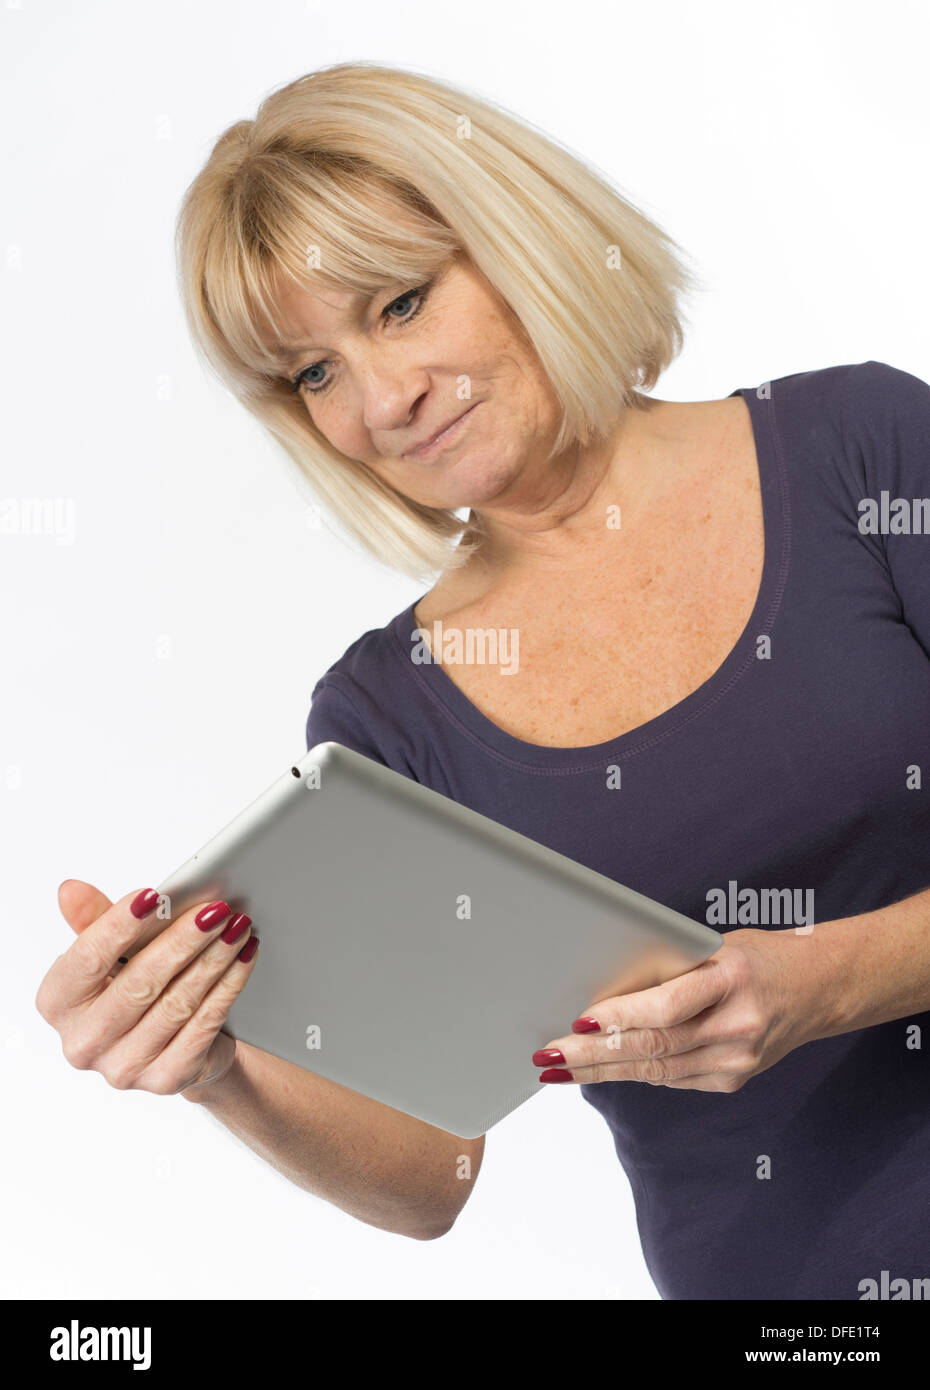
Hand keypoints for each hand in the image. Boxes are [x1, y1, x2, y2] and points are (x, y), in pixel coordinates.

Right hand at [35, 879, 259, 1098]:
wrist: (171, 1045)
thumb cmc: (132, 986)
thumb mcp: (109, 952)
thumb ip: (91, 921)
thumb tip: (70, 891)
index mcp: (58, 1004)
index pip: (86, 960)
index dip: (118, 925)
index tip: (154, 896)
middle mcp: (83, 1042)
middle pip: (139, 982)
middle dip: (183, 941)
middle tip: (216, 910)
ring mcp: (123, 1067)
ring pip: (178, 1003)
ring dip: (214, 959)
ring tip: (237, 927)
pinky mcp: (165, 1079)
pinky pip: (204, 1025)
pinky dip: (229, 986)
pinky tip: (244, 957)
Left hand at [531, 927, 828, 1092]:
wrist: (819, 988)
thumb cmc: (758, 957)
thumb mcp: (716, 947)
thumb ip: (671, 970)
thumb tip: (604, 991)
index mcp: (733, 979)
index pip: (667, 1006)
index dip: (621, 1016)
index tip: (579, 1020)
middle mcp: (737, 1026)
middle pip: (653, 1047)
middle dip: (594, 1054)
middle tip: (548, 1054)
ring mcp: (737, 1060)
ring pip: (656, 1071)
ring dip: (601, 1071)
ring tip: (558, 1068)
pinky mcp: (732, 1079)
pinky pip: (671, 1077)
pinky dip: (632, 1072)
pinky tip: (597, 1069)